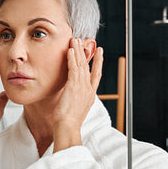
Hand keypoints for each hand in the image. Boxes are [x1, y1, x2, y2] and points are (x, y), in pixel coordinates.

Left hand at [53, 38, 102, 152]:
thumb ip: (75, 100)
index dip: (98, 63)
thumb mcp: (75, 109)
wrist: (68, 128)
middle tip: (85, 41)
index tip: (99, 53)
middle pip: (88, 67)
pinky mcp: (74, 86)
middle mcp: (88, 89)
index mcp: (90, 95)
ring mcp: (82, 87)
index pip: (96, 75)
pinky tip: (70, 50)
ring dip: (78, 51)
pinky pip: (73, 68)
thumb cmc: (68, 123)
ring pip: (81, 65)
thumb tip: (70, 97)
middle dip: (86, 53)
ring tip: (76, 40)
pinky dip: (72, 58)